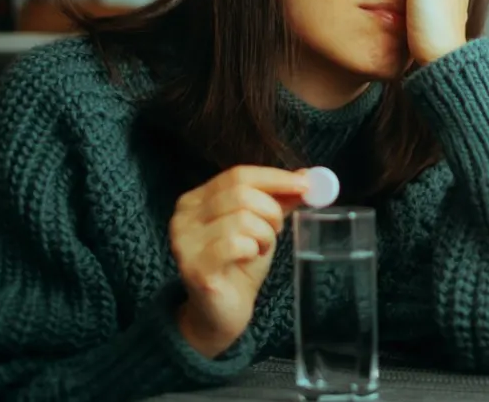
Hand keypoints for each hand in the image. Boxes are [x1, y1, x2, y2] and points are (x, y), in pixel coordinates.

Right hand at [170, 165, 308, 357]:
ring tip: (260, 248)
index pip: (237, 175)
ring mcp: (185, 242)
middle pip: (241, 193)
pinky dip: (253, 249)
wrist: (222, 312)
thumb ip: (278, 201)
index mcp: (196, 200)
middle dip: (271, 211)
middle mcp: (183, 217)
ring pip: (242, 218)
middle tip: (277, 229)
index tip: (305, 184)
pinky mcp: (194, 267)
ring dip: (264, 234)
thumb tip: (305, 176)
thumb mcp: (261, 226)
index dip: (274, 178)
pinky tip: (249, 259)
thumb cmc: (239, 266)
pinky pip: (236, 244)